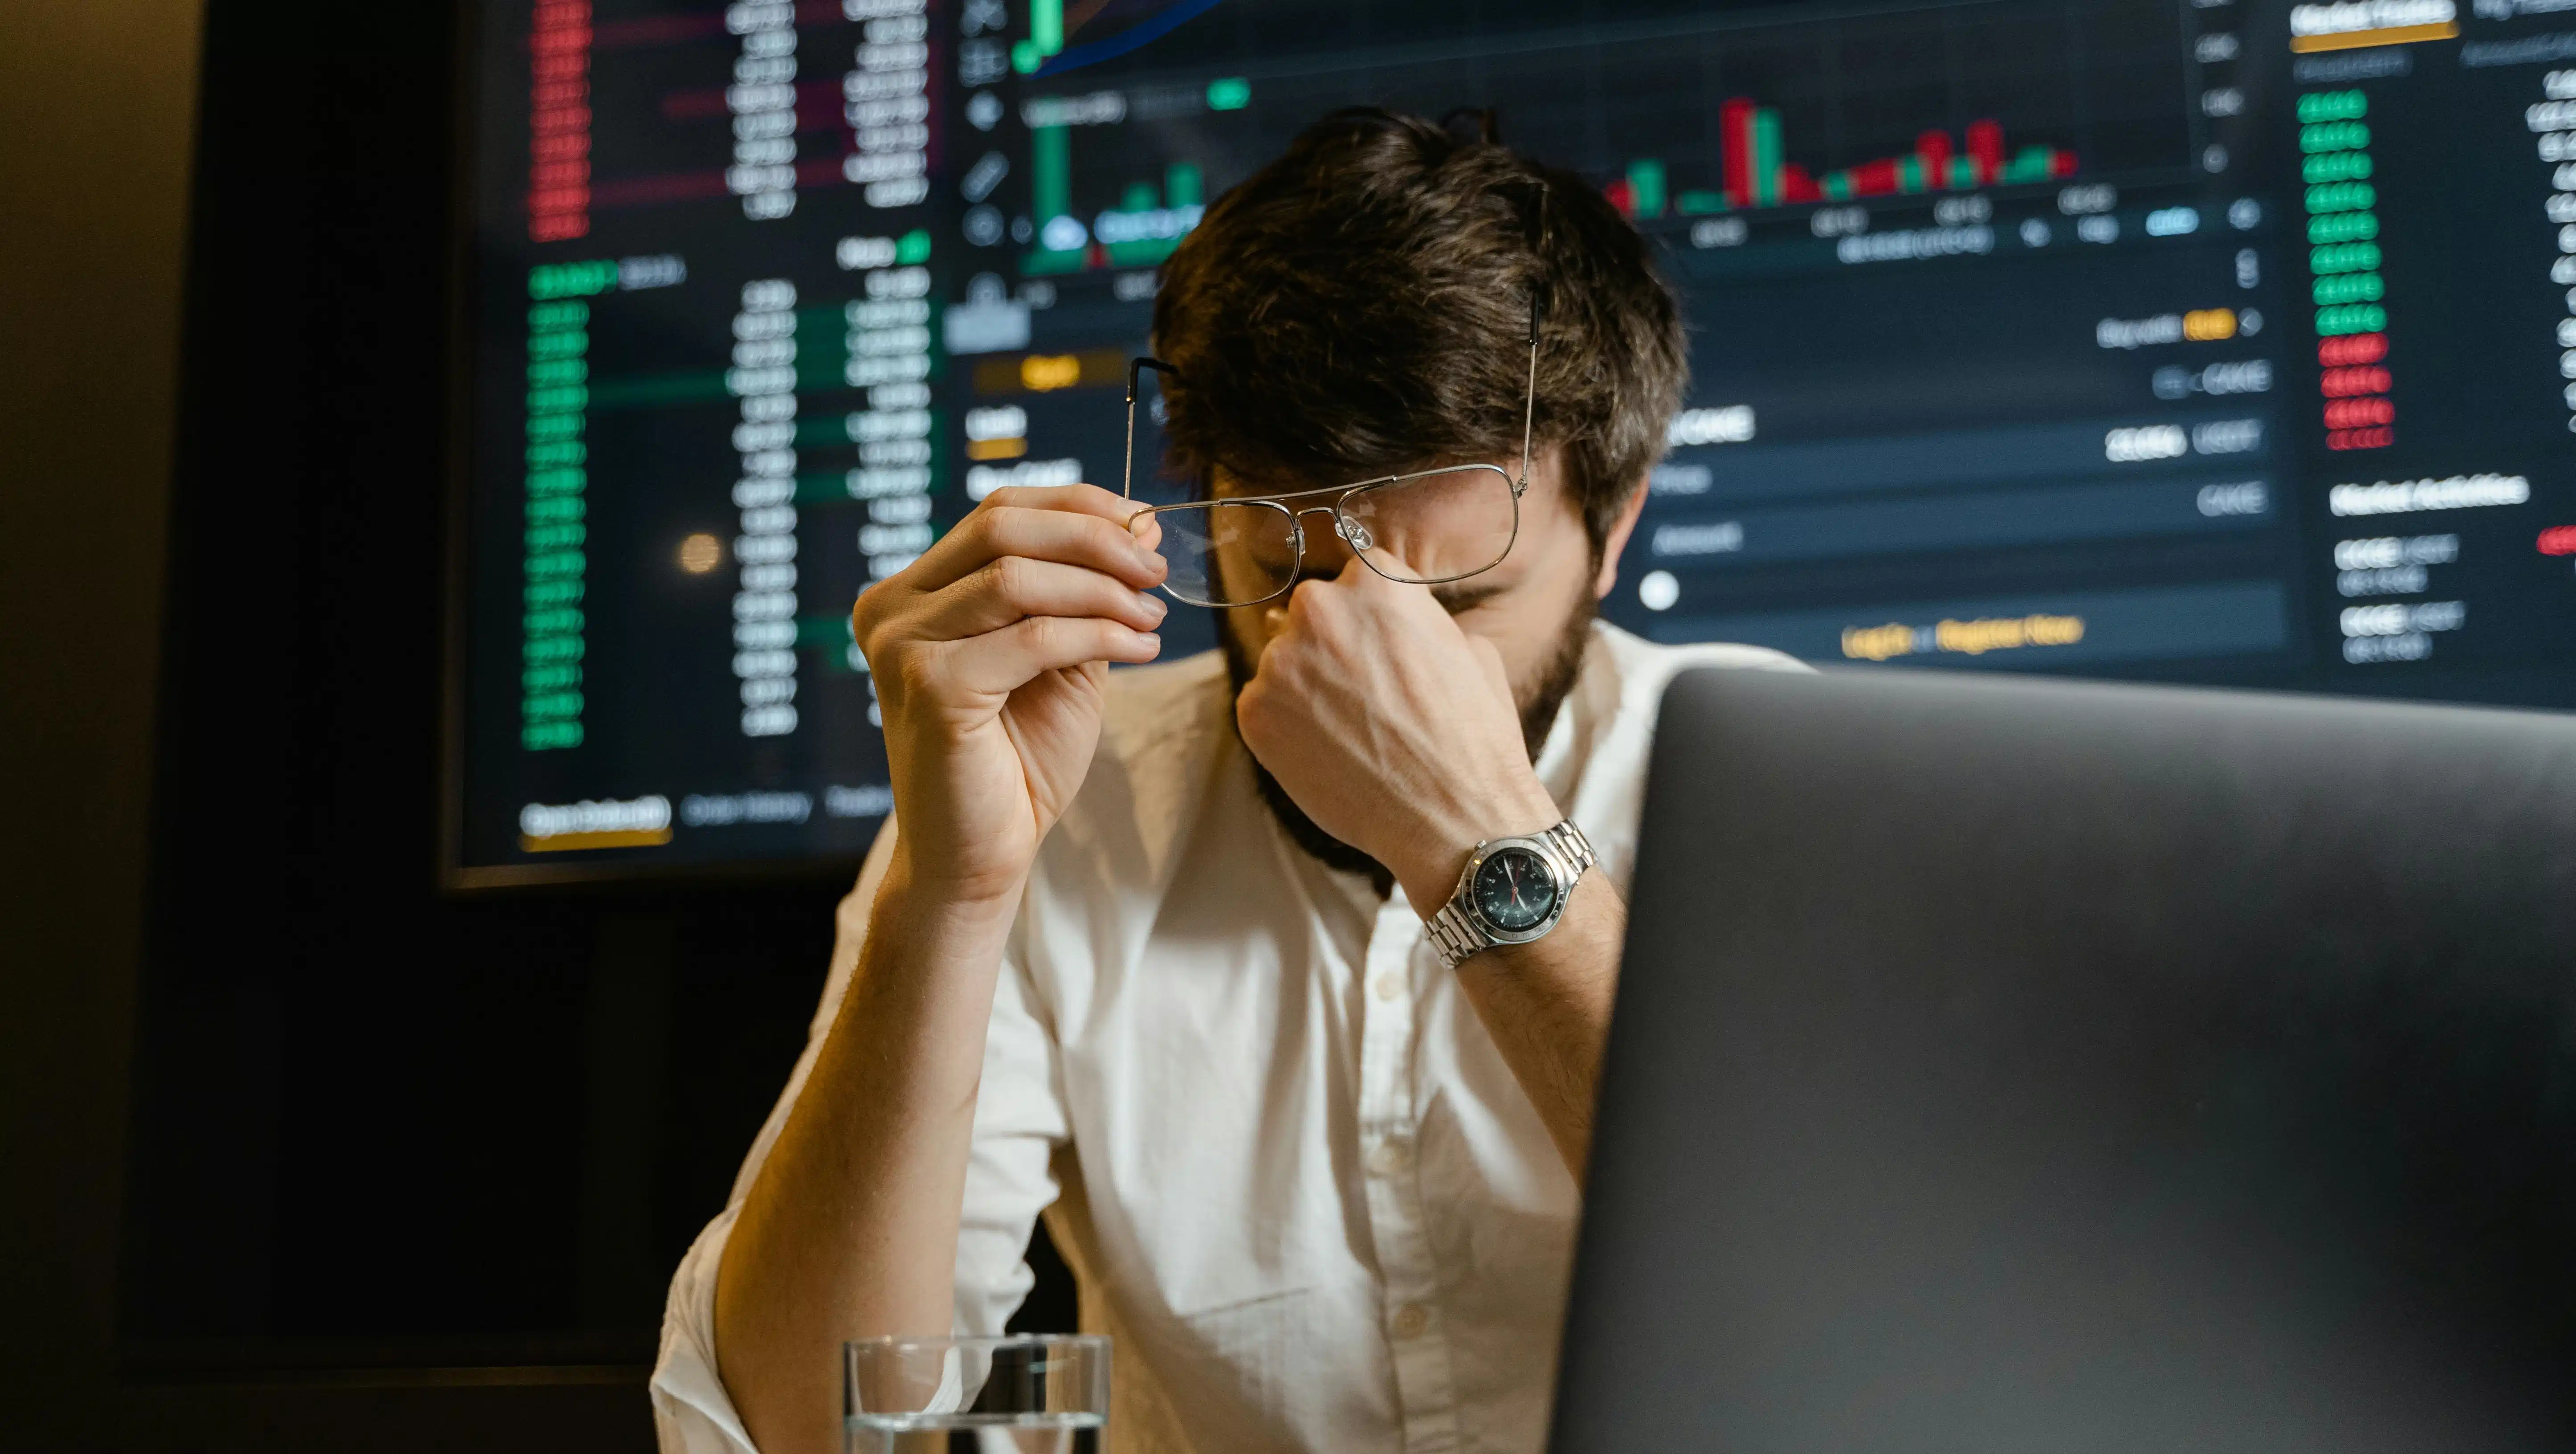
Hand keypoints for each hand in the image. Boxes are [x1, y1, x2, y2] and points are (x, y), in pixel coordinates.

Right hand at [852, 484, 1166, 905]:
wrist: (980, 855)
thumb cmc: (1017, 760)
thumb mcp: (1059, 658)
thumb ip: (1083, 594)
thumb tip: (1138, 525)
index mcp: (913, 593)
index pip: (997, 512)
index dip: (1077, 507)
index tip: (1142, 528)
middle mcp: (892, 610)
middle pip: (1001, 528)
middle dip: (1094, 540)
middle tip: (1155, 571)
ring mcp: (903, 645)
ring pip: (1018, 579)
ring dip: (1103, 590)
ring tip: (1153, 616)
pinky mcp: (931, 686)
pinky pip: (1033, 638)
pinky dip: (1099, 636)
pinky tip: (1140, 649)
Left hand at [1234, 556, 1559, 911]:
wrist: (1452, 816)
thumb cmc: (1472, 738)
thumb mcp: (1470, 650)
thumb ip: (1419, 621)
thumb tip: (1396, 624)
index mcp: (1376, 583)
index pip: (1355, 581)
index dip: (1370, 619)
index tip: (1381, 648)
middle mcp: (1320, 610)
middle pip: (1312, 615)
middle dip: (1332, 646)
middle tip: (1364, 693)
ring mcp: (1280, 662)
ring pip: (1284, 661)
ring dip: (1306, 686)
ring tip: (1349, 731)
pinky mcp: (1254, 712)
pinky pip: (1263, 705)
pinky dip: (1287, 726)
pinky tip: (1328, 752)